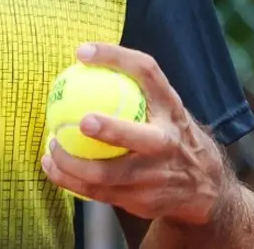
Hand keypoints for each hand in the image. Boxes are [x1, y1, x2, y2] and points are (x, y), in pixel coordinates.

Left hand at [40, 43, 224, 225]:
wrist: (203, 186)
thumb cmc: (171, 133)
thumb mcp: (165, 107)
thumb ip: (136, 88)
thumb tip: (83, 60)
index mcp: (170, 107)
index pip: (147, 72)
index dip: (115, 58)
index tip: (83, 52)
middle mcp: (167, 140)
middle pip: (137, 137)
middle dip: (111, 130)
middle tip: (82, 120)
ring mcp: (154, 175)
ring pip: (107, 174)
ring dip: (72, 162)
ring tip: (51, 145)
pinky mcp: (140, 200)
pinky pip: (97, 192)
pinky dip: (69, 180)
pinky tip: (52, 166)